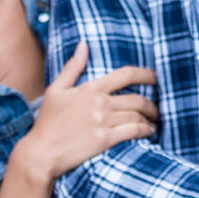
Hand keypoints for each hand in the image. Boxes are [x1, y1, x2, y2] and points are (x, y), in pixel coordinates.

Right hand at [11, 41, 158, 183]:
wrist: (40, 153)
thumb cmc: (48, 122)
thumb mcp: (56, 90)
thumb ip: (73, 66)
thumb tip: (84, 44)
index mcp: (92, 88)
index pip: (127, 75)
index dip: (146, 74)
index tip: (157, 77)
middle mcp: (101, 103)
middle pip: (137, 98)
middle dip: (152, 103)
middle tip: (157, 107)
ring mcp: (104, 122)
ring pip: (137, 115)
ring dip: (150, 118)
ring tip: (154, 121)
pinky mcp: (105, 140)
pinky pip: (133, 131)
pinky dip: (145, 130)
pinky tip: (149, 132)